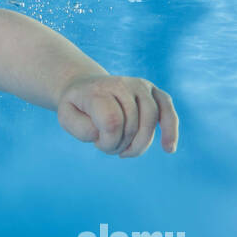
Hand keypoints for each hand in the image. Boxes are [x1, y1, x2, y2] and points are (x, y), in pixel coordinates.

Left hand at [57, 75, 178, 156]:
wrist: (86, 87)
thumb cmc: (78, 107)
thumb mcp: (66, 117)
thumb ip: (80, 128)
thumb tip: (107, 131)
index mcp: (99, 89)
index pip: (112, 121)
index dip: (107, 142)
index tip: (97, 144)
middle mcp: (122, 83)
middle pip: (132, 123)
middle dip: (120, 145)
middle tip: (107, 148)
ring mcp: (141, 86)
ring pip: (151, 119)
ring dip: (140, 144)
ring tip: (125, 152)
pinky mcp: (154, 93)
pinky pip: (168, 111)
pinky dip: (170, 130)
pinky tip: (169, 149)